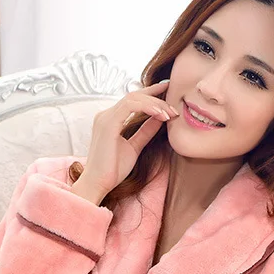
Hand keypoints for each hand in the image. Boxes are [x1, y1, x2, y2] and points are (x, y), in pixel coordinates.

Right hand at [73, 82, 178, 202]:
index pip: (132, 99)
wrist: (98, 184)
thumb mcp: (134, 147)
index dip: (151, 92)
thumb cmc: (113, 169)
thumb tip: (160, 119)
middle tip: (175, 109)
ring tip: (170, 114)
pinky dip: (148, 108)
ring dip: (155, 104)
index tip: (168, 90)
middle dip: (157, 99)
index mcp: (110, 119)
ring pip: (134, 98)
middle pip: (135, 96)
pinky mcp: (108, 124)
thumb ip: (146, 132)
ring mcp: (105, 118)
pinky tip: (161, 115)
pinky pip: (130, 106)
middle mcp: (106, 115)